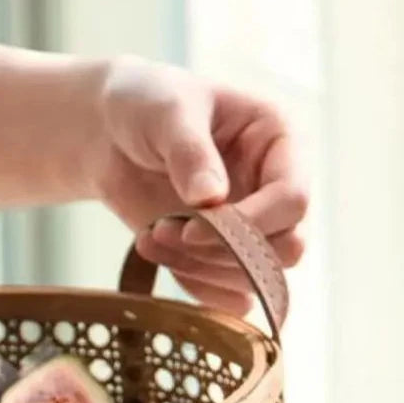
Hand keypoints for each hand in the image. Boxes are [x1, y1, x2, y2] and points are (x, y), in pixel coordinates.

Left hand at [88, 57, 306, 314]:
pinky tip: (153, 250)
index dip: (248, 223)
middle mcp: (277, 189)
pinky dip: (192, 285)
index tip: (190, 225)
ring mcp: (255, 228)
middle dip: (223, 252)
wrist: (110, 136)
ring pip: (254, 278)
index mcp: (280, 142)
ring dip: (199, 268)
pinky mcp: (227, 257)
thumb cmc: (146, 105)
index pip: (293, 201)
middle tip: (168, 232)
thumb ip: (190, 152)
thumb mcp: (166, 112)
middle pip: (286, 249)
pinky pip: (230, 296)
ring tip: (151, 235)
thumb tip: (211, 199)